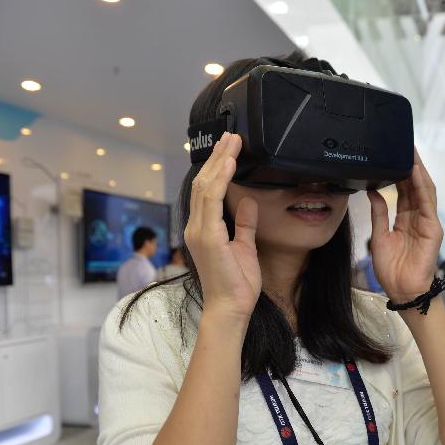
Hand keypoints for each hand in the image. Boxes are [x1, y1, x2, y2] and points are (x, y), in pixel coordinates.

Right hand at [183, 133, 260, 322]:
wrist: (231, 308)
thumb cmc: (237, 284)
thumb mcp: (245, 246)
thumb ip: (244, 223)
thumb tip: (248, 200)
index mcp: (203, 229)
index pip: (207, 190)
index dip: (217, 167)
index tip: (229, 148)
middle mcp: (196, 226)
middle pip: (204, 182)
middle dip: (218, 157)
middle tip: (231, 136)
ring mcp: (199, 231)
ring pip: (206, 186)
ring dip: (220, 161)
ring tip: (232, 142)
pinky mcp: (208, 236)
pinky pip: (212, 200)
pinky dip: (221, 179)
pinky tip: (230, 163)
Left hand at [367, 149, 443, 302]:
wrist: (402, 291)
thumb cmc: (392, 269)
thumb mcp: (379, 236)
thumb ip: (379, 213)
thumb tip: (372, 191)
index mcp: (405, 218)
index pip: (403, 189)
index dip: (399, 171)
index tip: (392, 154)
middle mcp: (418, 217)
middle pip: (415, 185)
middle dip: (410, 164)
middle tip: (402, 144)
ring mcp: (427, 221)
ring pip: (424, 190)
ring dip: (418, 170)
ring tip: (411, 152)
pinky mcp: (433, 228)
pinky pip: (427, 203)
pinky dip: (422, 186)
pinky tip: (415, 172)